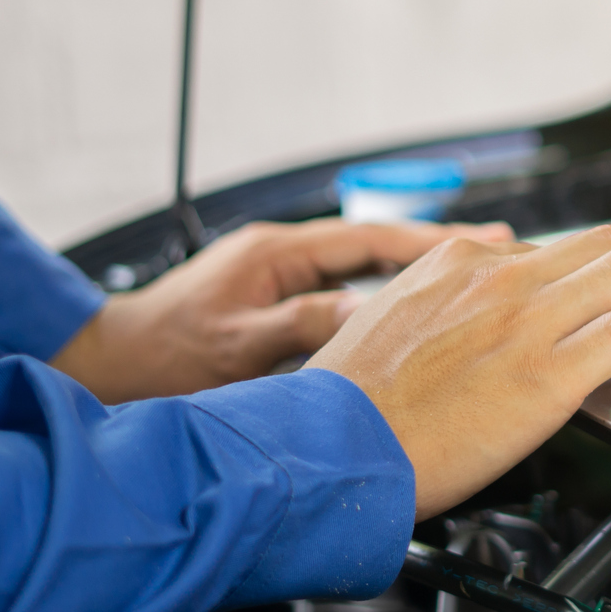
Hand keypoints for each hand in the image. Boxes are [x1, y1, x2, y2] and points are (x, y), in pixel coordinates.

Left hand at [51, 218, 513, 402]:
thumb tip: (370, 313)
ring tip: (476, 285)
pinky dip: (384, 304)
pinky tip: (414, 321)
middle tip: (505, 254)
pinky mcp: (275, 308)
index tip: (489, 240)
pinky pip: (345, 298)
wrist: (106, 373)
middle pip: (378, 248)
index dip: (434, 240)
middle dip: (441, 252)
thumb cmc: (157, 359)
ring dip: (416, 280)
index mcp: (277, 254)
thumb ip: (304, 324)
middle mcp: (282, 258)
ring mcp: (280, 281)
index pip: (372, 238)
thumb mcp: (238, 345)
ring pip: (364, 274)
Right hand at [308, 225, 610, 518]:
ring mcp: (524, 322)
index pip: (549, 249)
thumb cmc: (350, 401)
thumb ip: (438, 303)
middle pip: (606, 245)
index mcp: (457, 261)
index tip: (573, 319)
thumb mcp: (386, 316)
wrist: (332, 446)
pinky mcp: (545, 376)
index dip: (573, 288)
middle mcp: (497, 278)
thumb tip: (469, 318)